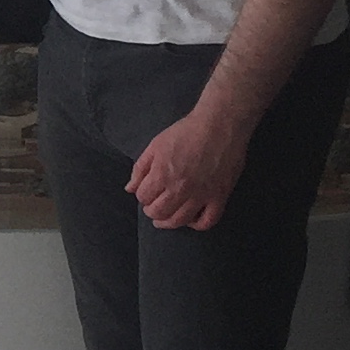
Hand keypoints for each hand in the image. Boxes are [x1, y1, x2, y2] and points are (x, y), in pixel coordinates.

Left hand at [126, 105, 251, 230]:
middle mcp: (180, 188)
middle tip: (154, 207)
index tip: (147, 192)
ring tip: (166, 219)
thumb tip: (130, 189)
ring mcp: (201, 194)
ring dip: (169, 222)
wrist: (219, 125)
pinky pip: (208, 221)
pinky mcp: (220, 196)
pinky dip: (198, 225)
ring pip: (180, 220)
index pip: (143, 197)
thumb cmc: (185, 132)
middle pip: (159, 212)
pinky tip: (191, 220)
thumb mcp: (156, 145)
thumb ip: (140, 168)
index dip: (142, 196)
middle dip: (152, 211)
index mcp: (162, 174)